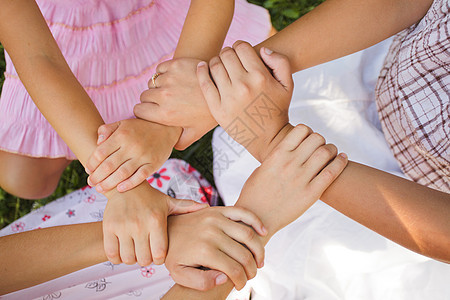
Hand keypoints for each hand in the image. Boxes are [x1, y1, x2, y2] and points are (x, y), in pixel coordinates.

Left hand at [85, 119, 180, 192]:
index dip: (92, 163)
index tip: (88, 170)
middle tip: (90, 183)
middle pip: (109, 165)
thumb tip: (97, 142)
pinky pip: (140, 176)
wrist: (166, 128)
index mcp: (122, 135)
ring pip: (122, 173)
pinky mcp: (153, 164)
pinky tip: (120, 189)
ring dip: (109, 183)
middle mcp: (132, 146)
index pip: (101, 152)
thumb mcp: (123, 123)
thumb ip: (107, 129)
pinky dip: (129, 184)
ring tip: (100, 188)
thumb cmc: (140, 128)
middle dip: (97, 176)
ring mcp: (143, 156)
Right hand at [103, 184, 208, 265]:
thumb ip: (187, 206)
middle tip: (146, 253)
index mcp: (156, 220)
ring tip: (135, 251)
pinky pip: (112, 254)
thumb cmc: (149, 197)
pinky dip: (116, 257)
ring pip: (128, 259)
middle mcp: (139, 224)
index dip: (159, 259)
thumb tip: (207, 207)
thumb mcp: (168, 202)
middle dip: (146, 260)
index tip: (158, 254)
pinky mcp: (108, 227)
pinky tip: (122, 250)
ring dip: (132, 259)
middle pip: (143, 260)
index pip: (159, 254)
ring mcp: (123, 226)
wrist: (123, 185)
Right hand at [134, 58, 217, 149]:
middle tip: (164, 101)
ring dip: (159, 86)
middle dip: (151, 99)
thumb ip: (179, 143)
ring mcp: (169, 79)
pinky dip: (164, 73)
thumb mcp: (195, 133)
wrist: (224, 88)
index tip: (152, 111)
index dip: (144, 112)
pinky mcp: (175, 65)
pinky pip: (159, 69)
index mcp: (165, 114)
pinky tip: (176, 79)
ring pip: (152, 82)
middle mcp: (164, 96)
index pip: (138, 110)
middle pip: (144, 96)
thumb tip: (168, 147)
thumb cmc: (209, 113)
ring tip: (173, 90)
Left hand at [165, 206, 266, 290]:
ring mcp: (216, 218)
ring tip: (259, 260)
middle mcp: (212, 233)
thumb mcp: (180, 274)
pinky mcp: (218, 209)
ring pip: (248, 235)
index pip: (234, 269)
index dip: (242, 281)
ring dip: (259, 250)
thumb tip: (225, 277)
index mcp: (204, 250)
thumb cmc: (174, 253)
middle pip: (244, 254)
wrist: (165, 229)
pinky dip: (256, 222)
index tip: (241, 285)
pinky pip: (243, 213)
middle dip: (252, 269)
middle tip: (251, 275)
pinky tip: (263, 232)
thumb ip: (201, 282)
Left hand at [197, 41, 293, 161]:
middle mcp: (243, 85)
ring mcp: (228, 97)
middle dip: (228, 53)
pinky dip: (201, 71)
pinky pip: (204, 83)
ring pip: (214, 65)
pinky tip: (202, 67)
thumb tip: (263, 49)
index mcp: (260, 77)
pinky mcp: (217, 109)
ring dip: (216, 62)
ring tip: (221, 67)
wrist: (268, 138)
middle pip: (226, 54)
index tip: (240, 53)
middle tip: (230, 60)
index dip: (240, 46)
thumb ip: (280, 62)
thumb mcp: (288, 85)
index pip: (241, 47)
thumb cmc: (277, 109)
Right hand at [237, 124, 347, 235]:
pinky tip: (342, 159)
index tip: (308, 139)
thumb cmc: (255, 194)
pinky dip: (341, 162)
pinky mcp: (310, 194)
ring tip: (332, 153)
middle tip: (321, 148)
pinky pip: (332, 172)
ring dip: (332, 149)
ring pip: (326, 152)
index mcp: (276, 155)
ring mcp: (301, 178)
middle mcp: (289, 163)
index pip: (301, 129)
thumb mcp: (262, 168)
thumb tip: (292, 149)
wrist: (255, 219)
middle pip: (317, 138)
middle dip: (321, 141)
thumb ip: (278, 156)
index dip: (308, 131)